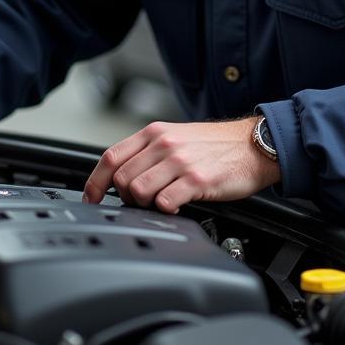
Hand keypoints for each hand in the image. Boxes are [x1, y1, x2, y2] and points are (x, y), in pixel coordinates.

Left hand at [82, 117, 280, 213]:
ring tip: (161, 204)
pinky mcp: (197, 180)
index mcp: (154, 133)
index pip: (111, 157)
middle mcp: (164, 144)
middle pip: (121, 178)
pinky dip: (166, 211)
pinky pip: (165, 203)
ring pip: (138, 191)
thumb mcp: (176, 137)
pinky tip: (177, 207)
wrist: (253, 145)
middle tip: (142, 203)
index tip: (91, 199)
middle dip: (125, 198)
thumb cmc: (215, 145)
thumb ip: (149, 152)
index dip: (95, 182)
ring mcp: (180, 162)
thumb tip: (122, 176)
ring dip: (145, 205)